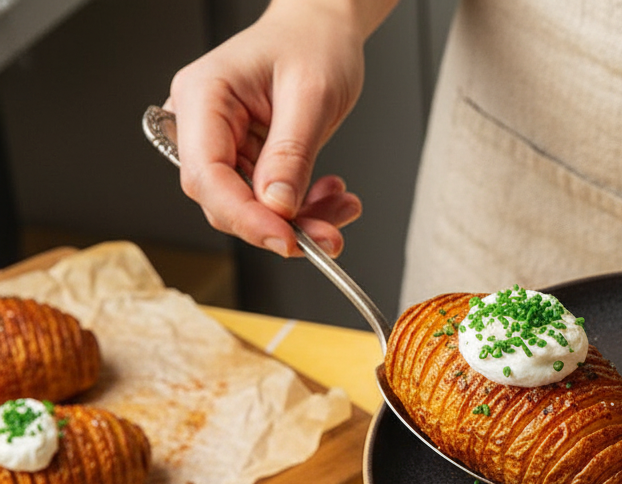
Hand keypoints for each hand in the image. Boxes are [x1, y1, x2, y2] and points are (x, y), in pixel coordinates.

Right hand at [164, 0, 381, 256]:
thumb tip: (277, 206)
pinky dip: (304, 207)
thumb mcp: (311, 95)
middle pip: (224, 199)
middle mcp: (202, 123)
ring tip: (342, 207)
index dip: (245, 216)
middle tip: (329, 237)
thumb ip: (291, 153)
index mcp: (203, 96)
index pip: (207, 175)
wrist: (322, 30)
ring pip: (251, 207)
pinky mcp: (246, 158)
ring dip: (300, 220)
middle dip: (279, 225)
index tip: (287, 239)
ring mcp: (223, 143)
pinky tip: (332, 195)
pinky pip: (269, 200)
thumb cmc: (312, 44)